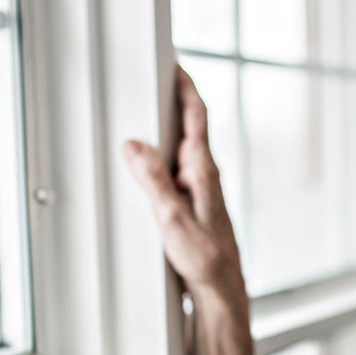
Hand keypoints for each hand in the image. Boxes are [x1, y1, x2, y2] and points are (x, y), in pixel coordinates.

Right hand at [123, 67, 243, 294]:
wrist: (221, 291)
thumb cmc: (207, 260)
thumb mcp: (172, 220)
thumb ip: (154, 181)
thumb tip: (135, 146)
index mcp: (203, 171)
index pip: (197, 116)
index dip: (185, 87)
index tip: (174, 63)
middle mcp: (204, 175)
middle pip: (188, 127)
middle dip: (170, 102)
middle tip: (152, 80)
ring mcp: (199, 190)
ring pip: (179, 150)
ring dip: (163, 132)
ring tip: (142, 116)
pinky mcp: (192, 205)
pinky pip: (173, 171)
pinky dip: (160, 160)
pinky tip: (145, 166)